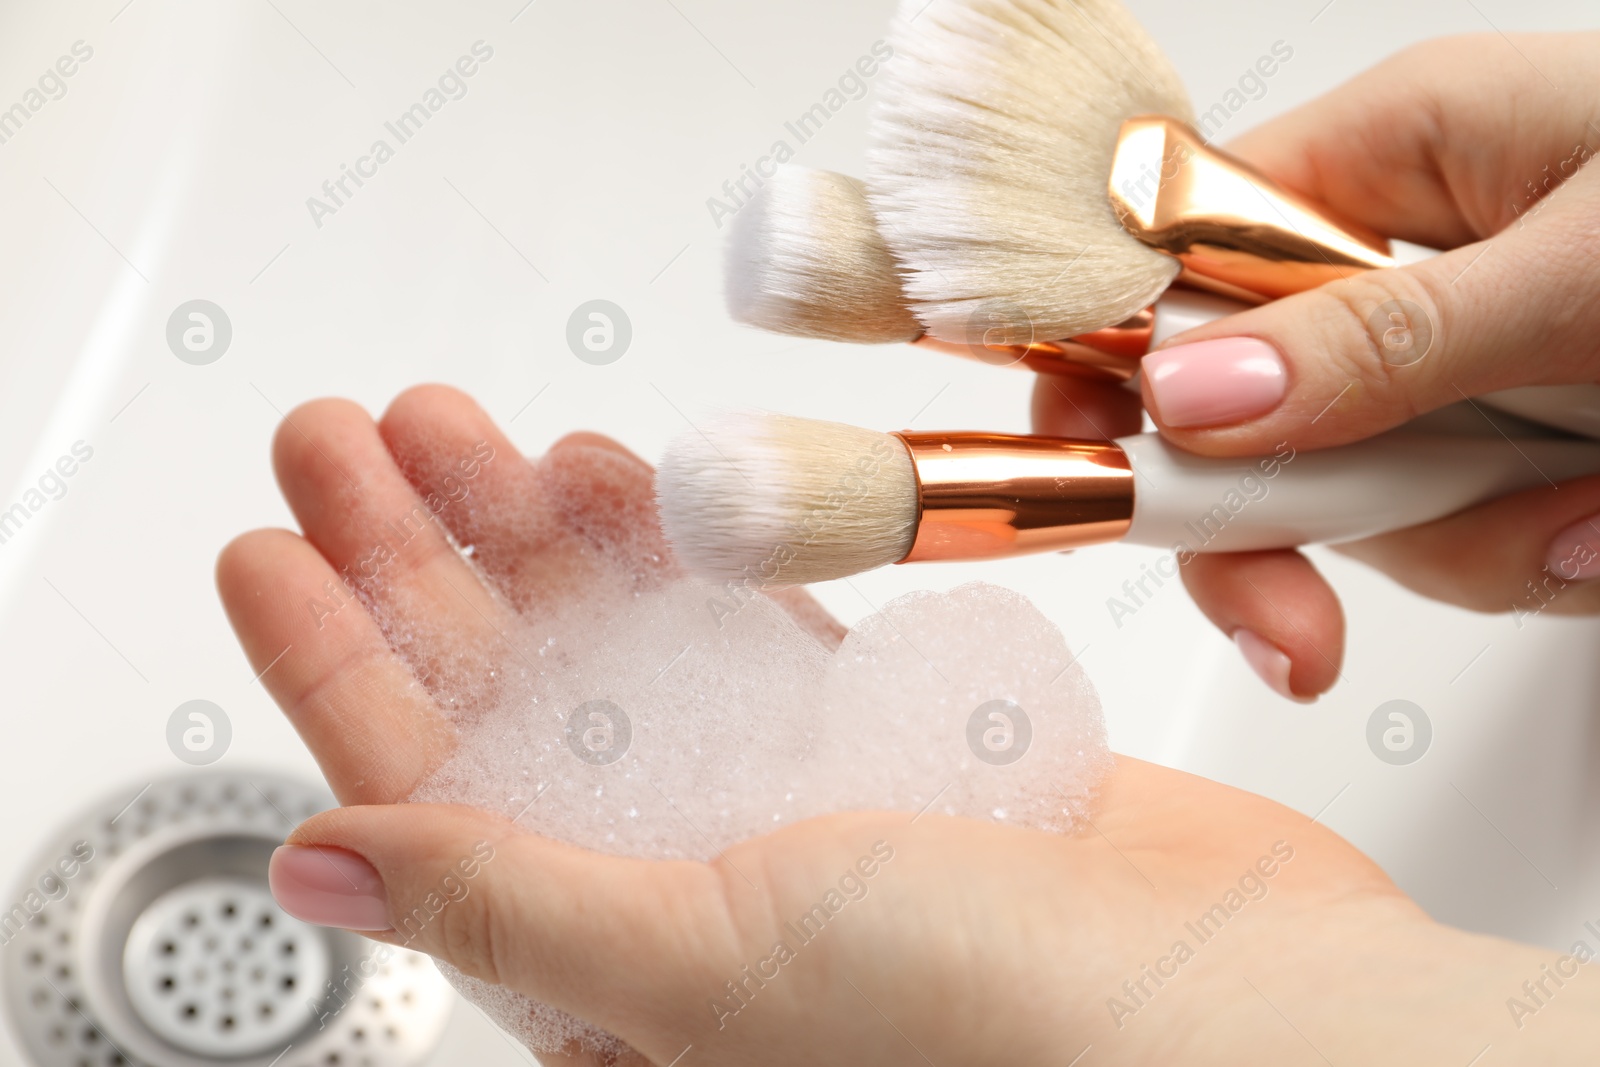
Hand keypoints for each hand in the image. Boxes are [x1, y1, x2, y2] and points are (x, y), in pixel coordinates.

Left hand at [219, 385, 1588, 1064]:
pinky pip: (740, 628)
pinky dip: (676, 552)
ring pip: (615, 644)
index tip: (272, 545)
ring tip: (460, 428)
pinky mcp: (873, 742)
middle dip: (419, 560)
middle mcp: (677, 884)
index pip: (421, 794)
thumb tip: (320, 868)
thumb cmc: (996, 1032)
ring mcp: (776, 806)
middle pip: (503, 695)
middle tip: (347, 437)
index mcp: (606, 964)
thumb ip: (512, 904)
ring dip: (533, 534)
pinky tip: (617, 479)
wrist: (1236, 1009)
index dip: (334, 665)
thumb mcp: (710, 963)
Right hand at [1034, 33, 1599, 700]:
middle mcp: (1406, 260)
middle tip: (1299, 633)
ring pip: (1359, 496)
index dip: (1115, 361)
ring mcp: (1458, 360)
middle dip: (1284, 529)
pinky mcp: (1518, 438)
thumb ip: (1390, 338)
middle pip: (1244, 410)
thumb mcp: (1597, 270)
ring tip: (1599, 513)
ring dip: (1472, 546)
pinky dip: (1540, 557)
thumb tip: (1194, 394)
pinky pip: (1461, 535)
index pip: (1172, 253)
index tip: (1106, 470)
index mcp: (1395, 155)